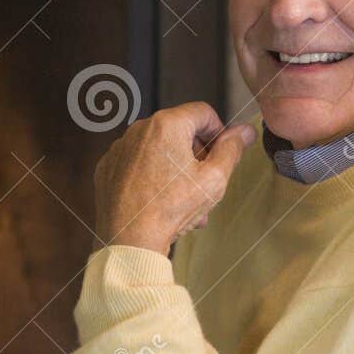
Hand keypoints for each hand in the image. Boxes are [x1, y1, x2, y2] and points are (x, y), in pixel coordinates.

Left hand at [93, 103, 254, 253]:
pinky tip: (159, 201)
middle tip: (203, 183)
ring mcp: (120, 148)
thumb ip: (231, 149)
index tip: (220, 154)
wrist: (130, 240)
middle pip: (179, 131)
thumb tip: (245, 131)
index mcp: (166, 125)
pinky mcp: (108, 166)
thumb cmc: (170, 210)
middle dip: (196, 155)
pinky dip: (151, 176)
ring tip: (185, 200)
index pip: (203, 113)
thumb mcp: (213, 179)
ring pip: (158, 149)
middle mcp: (139, 129)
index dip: (218, 132)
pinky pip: (137, 163)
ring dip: (176, 169)